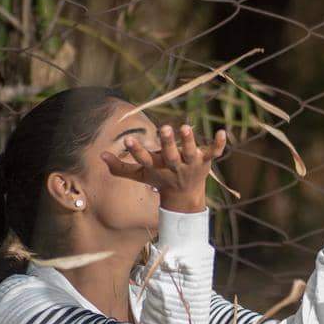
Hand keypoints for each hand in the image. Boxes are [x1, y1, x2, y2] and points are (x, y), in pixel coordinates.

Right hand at [102, 123, 226, 213]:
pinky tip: (223, 132)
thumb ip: (121, 167)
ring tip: (185, 127)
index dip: (137, 150)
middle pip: (171, 155)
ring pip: (191, 152)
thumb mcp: (141, 175)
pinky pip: (214, 152)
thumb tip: (101, 156)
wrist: (185, 196)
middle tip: (164, 128)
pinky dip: (219, 144)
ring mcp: (192, 163)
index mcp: (158, 168)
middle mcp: (175, 166)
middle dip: (168, 143)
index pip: (145, 159)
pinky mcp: (206, 161)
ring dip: (189, 141)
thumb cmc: (160, 180)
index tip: (128, 140)